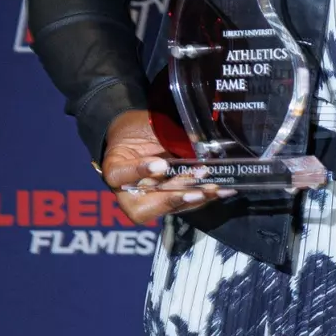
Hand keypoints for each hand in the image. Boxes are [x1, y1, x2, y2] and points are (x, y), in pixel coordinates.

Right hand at [100, 110, 229, 224]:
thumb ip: (163, 133)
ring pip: (166, 209)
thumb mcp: (145, 126)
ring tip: (213, 189)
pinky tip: (220, 190)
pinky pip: (182, 204)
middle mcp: (128, 192)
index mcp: (115, 169)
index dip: (140, 171)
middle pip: (143, 207)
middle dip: (171, 199)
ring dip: (192, 199)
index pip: (119, 175)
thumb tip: (196, 138)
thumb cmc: (138, 129)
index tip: (161, 164)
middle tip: (194, 191)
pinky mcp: (167, 200)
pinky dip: (202, 197)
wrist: (138, 136)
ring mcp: (148, 199)